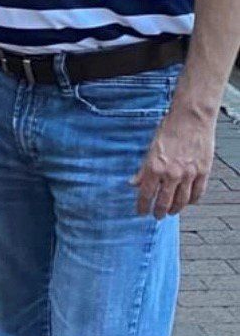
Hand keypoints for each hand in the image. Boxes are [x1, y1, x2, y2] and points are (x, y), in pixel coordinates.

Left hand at [130, 101, 215, 217]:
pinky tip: (188, 202)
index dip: (142, 205)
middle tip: (156, 216)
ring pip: (182, 201)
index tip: (141, 212)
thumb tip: (133, 183)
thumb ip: (143, 169)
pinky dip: (192, 201)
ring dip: (175, 209)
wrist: (191, 119)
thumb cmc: (169, 129)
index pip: (146, 194)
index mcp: (155, 167)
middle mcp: (172, 173)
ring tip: (170, 212)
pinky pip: (198, 193)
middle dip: (159, 211)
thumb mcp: (150, 148)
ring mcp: (189, 174)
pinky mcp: (203, 172)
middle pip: (164, 201)